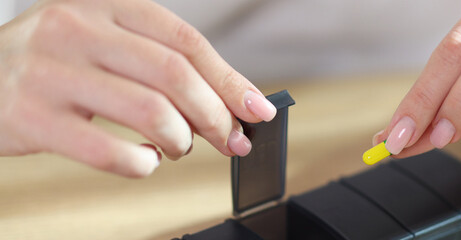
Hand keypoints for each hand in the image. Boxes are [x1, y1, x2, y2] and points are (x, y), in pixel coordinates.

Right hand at [0, 0, 275, 176]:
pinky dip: (141, 164)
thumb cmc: (52, 65)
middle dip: (215, 116)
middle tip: (229, 140)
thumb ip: (157, 64)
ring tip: (178, 148)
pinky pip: (109, 151)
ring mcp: (49, 70)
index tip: (258, 110)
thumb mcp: (101, 42)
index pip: (186, 42)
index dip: (230, 80)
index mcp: (104, 5)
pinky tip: (143, 161)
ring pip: (149, 112)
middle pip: (174, 76)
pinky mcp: (30, 116)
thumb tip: (230, 103)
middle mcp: (76, 28)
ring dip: (181, 140)